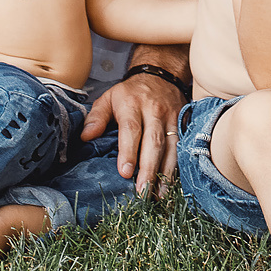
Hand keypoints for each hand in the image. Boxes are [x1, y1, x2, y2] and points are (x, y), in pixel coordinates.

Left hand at [80, 71, 184, 195]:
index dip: (129, 151)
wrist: (161, 75)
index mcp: (132, 105)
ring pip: (171, 148)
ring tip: (158, 195)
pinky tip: (171, 185)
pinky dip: (177, 168)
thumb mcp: (109, 98)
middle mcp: (155, 112)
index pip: (131, 130)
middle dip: (149, 169)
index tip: (125, 172)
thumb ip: (96, 117)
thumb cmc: (130, 92)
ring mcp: (172, 118)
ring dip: (165, 173)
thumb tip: (86, 137)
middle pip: (154, 142)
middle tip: (142, 192)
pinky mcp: (183, 125)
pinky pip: (181, 148)